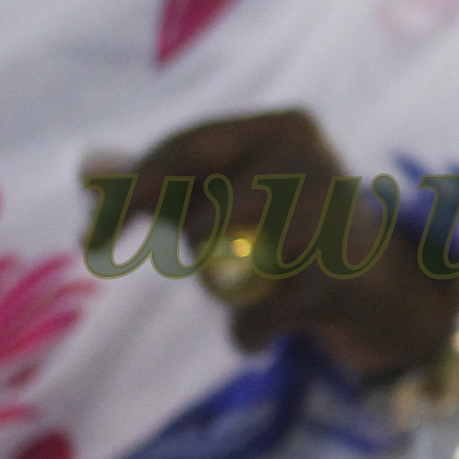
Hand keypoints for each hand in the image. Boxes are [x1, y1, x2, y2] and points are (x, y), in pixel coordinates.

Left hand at [85, 110, 458, 383]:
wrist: (372, 276)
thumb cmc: (283, 221)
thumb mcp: (224, 189)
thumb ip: (158, 179)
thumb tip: (87, 168)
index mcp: (281, 126)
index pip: (186, 152)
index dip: (130, 196)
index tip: (90, 240)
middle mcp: (311, 160)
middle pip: (203, 221)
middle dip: (193, 249)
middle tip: (207, 261)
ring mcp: (329, 216)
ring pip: (225, 270)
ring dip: (225, 289)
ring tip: (251, 284)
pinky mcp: (336, 275)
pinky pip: (255, 316)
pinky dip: (249, 332)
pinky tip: (265, 324)